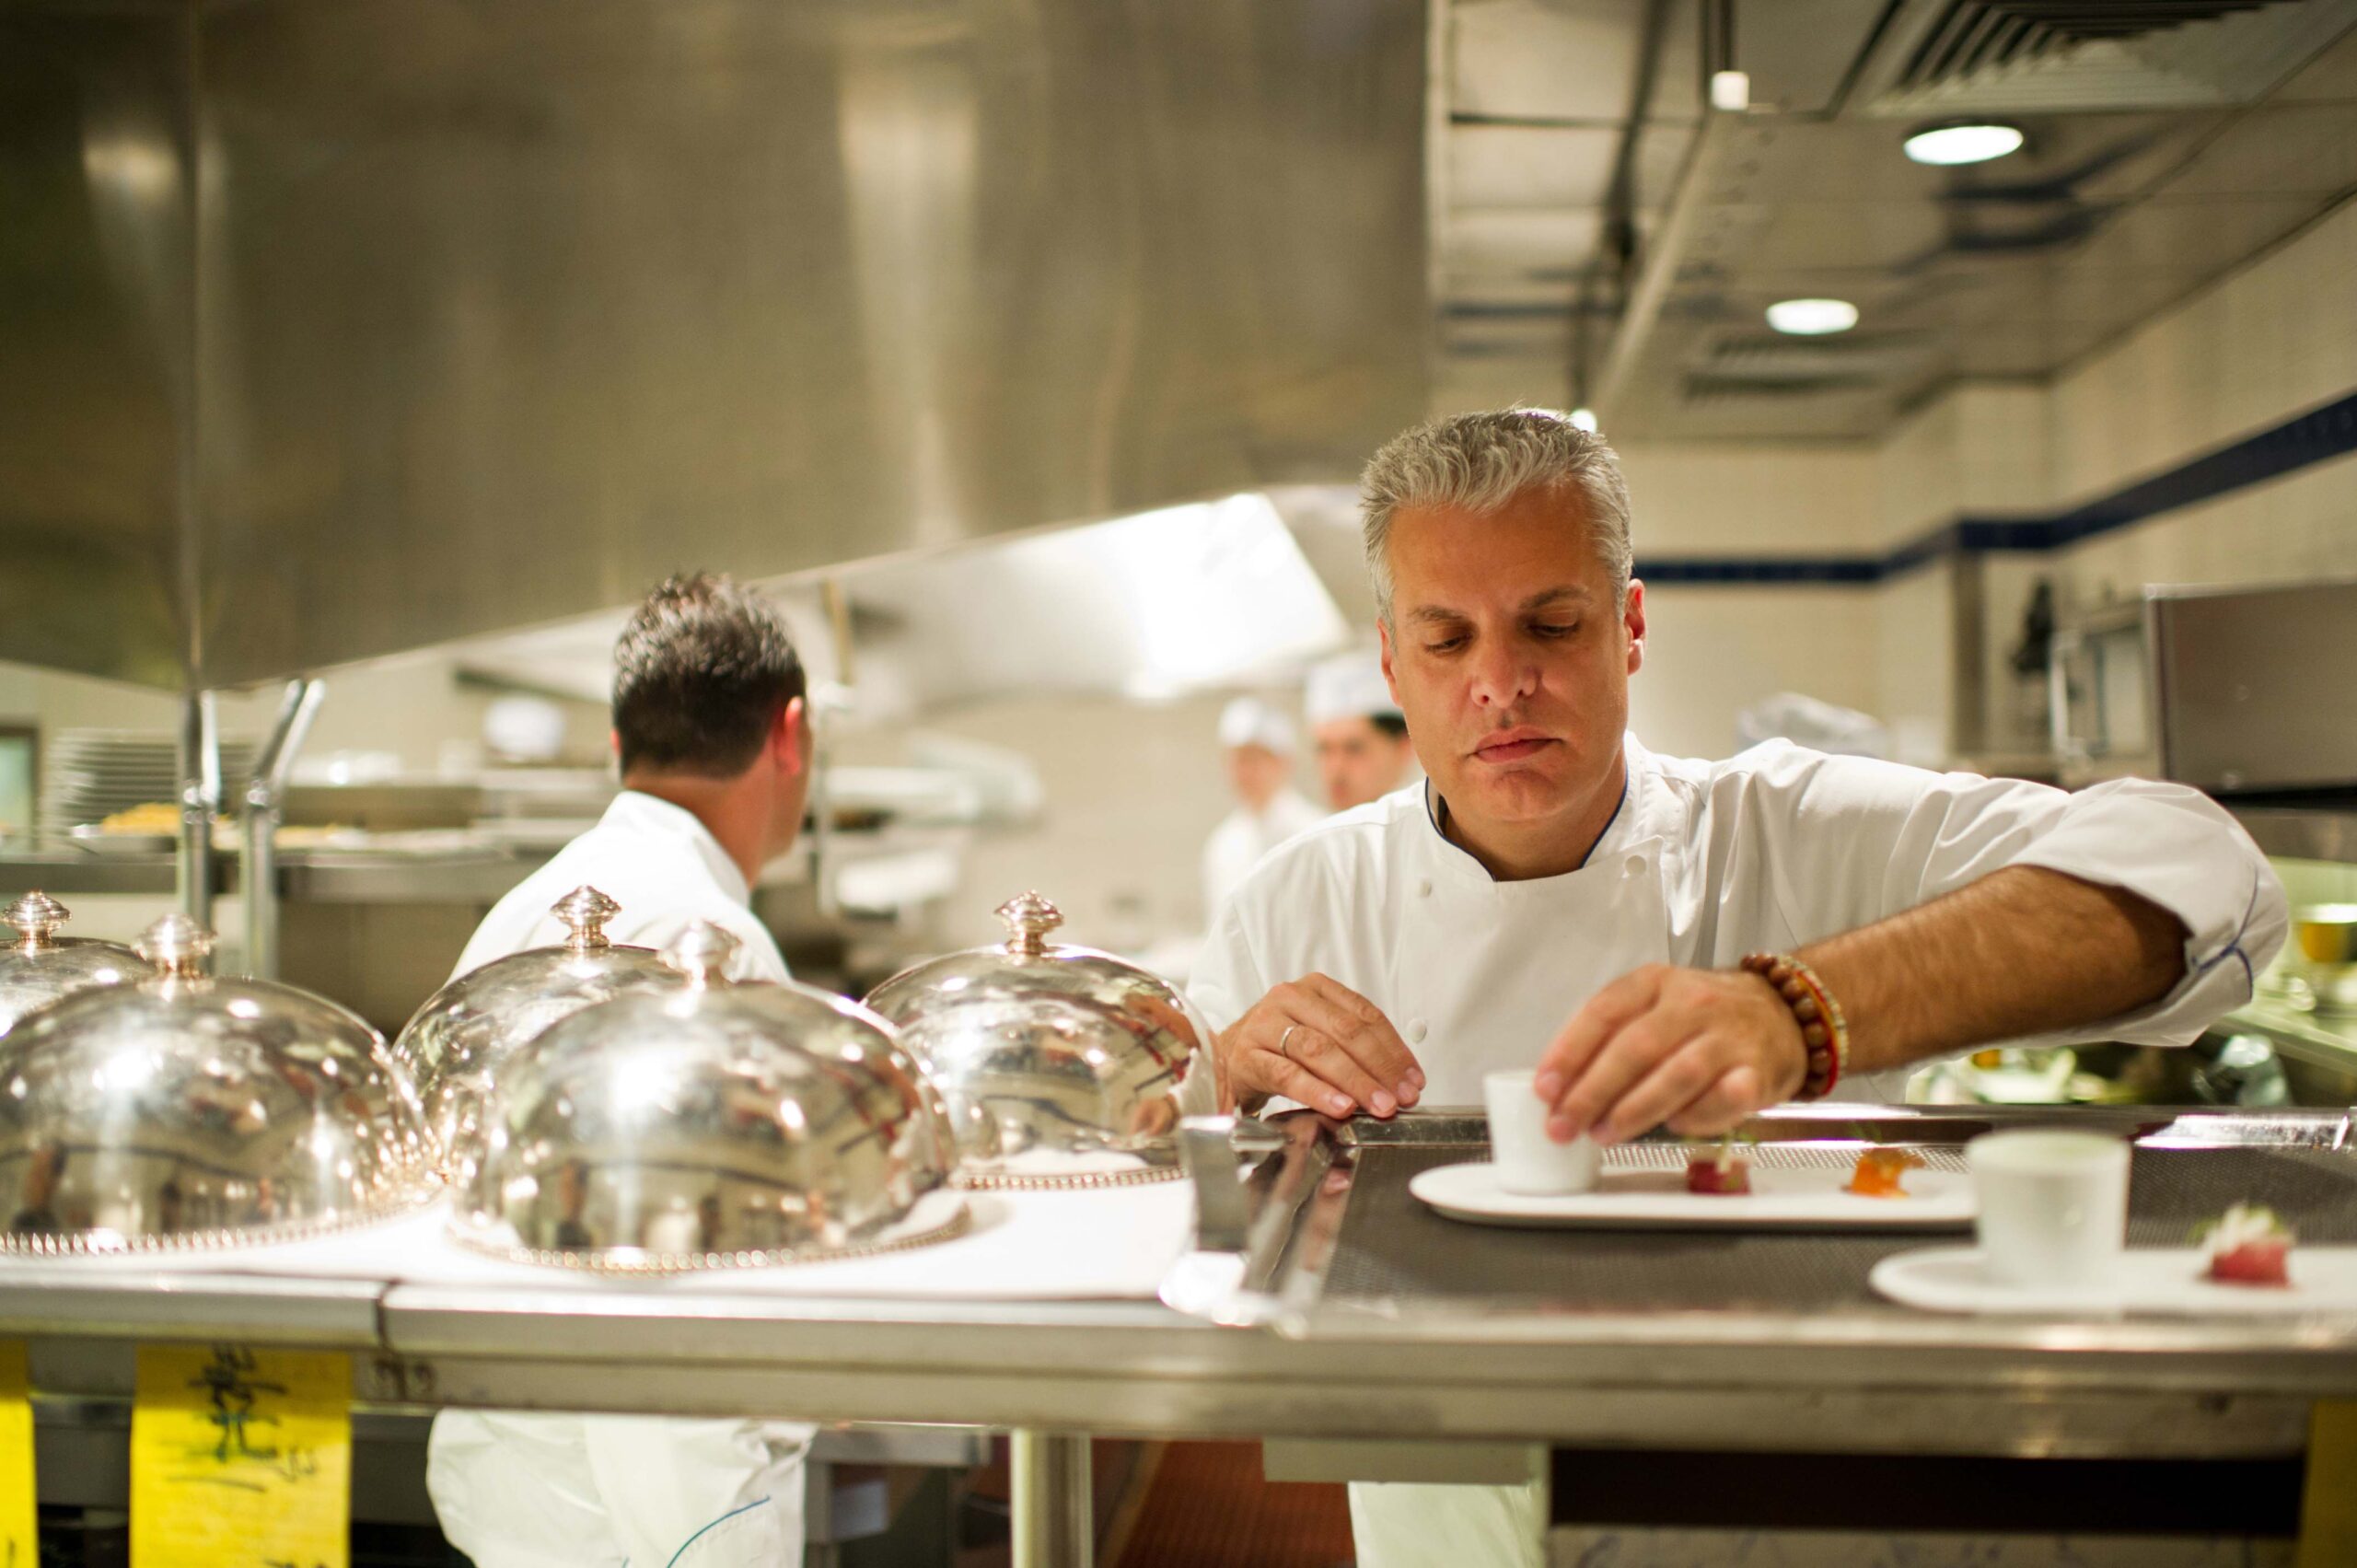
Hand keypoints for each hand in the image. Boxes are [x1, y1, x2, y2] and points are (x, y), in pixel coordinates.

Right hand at [1217, 974, 1425, 1118]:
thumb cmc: (1278, 1047)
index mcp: (1315, 988)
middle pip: (1344, 1032)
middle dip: (1379, 1068)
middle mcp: (1289, 998)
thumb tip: (1400, 1079)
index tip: (1414, 1079)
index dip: (1394, 1048)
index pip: (1364, 1014)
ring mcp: (1265, 1025)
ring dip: (1354, 1081)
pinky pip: (1288, 1075)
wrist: (1223, 1058)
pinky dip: (1317, 1091)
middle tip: (1401, 1097)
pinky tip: (1339, 1106)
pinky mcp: (1248, 1056)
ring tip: (1377, 1105)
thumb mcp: (1318, 1033)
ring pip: (1318, 1051)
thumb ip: (1354, 1048)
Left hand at [1531, 965, 1807, 1143]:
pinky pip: (1723, 1099)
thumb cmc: (1705, 1018)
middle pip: (1635, 1048)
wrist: (1785, 1013)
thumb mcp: (1655, 1005)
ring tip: (1604, 1133)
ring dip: (1634, 1110)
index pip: (1603, 1013)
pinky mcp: (1758, 1071)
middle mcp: (1692, 1003)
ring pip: (1676, 1074)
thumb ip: (1613, 1038)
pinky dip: (1696, 1117)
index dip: (1569, 1053)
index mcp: (1654, 982)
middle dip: (1593, 1092)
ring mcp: (1728, 1036)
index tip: (1545, 1088)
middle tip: (1564, 1124)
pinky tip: (1673, 1126)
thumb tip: (1562, 1088)